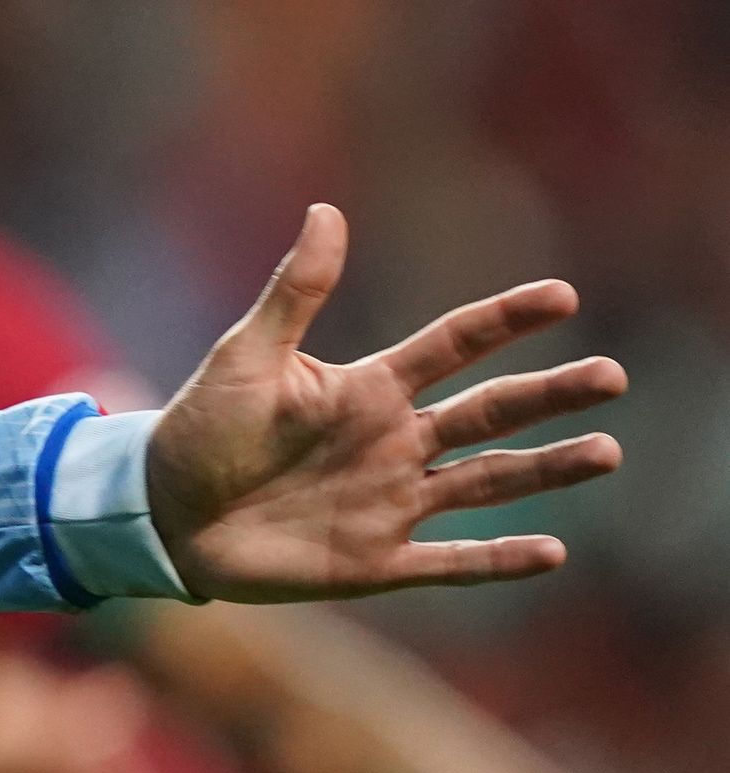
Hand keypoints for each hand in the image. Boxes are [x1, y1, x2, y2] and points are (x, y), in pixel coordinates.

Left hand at [146, 205, 624, 600]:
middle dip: (550, 394)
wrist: (161, 511)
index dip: (504, 321)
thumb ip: (296, 293)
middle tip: (612, 376)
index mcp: (368, 389)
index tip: (561, 296)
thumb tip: (327, 210)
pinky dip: (498, 560)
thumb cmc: (200, 428)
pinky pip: (450, 562)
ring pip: (488, 482)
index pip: (452, 346)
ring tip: (606, 449)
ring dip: (547, 468)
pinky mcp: (375, 561)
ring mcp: (391, 502)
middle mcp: (394, 442)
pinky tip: (552, 552)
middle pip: (490, 412)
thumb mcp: (248, 356)